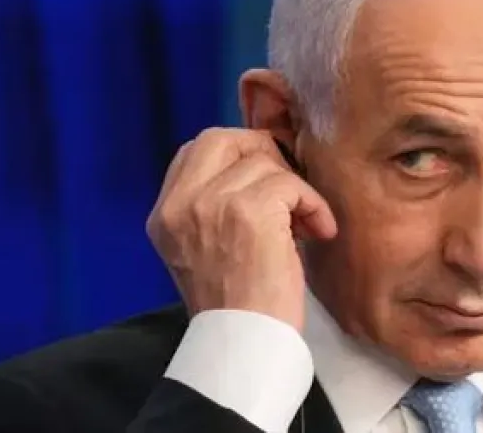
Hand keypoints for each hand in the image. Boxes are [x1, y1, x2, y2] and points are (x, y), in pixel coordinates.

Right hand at [146, 128, 337, 331]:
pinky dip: (313, 204)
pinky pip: (291, 184)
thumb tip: (259, 166)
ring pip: (265, 162)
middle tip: (287, 187)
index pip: (193, 151)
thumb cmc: (235, 305)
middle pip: (222, 138)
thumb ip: (212, 207)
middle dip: (263, 153)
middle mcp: (180, 204)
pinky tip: (319, 231)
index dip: (235, 155)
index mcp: (164, 214)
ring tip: (303, 225)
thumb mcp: (203, 249)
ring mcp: (212, 204)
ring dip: (295, 189)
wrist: (244, 344)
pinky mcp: (248, 211)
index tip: (263, 178)